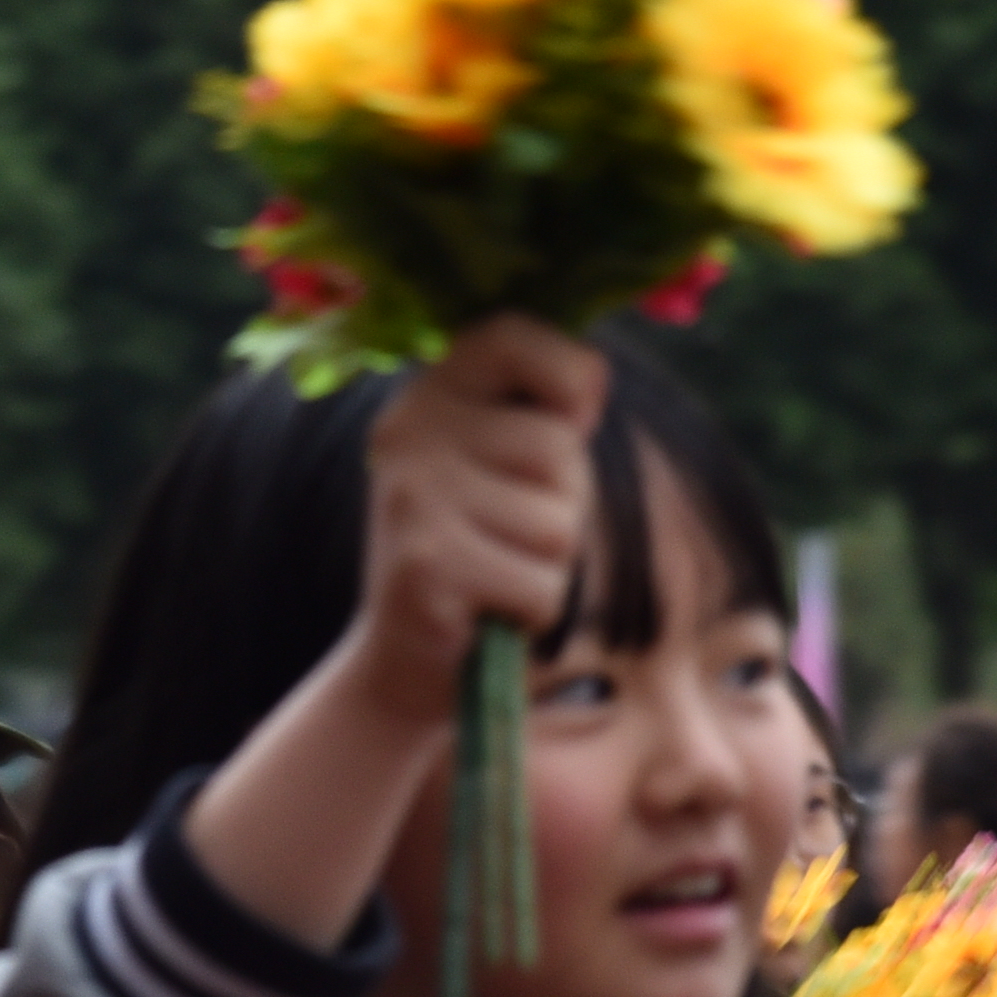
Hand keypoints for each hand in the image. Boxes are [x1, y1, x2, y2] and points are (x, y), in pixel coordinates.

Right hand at [178, 319, 608, 953]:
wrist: (403, 664)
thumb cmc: (477, 554)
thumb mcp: (497, 464)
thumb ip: (538, 413)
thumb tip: (593, 380)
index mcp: (430, 392)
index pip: (513, 333)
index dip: (567, 375)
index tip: (569, 422)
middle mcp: (410, 431)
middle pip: (559, 451)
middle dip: (561, 506)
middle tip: (505, 537)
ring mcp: (412, 497)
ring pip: (559, 525)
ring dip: (549, 567)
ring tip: (494, 575)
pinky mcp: (425, 567)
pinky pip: (543, 586)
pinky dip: (534, 614)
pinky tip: (485, 614)